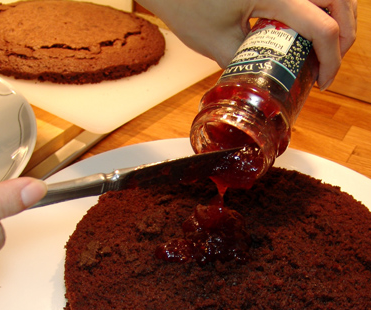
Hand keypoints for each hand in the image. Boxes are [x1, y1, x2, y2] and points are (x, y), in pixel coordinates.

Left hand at [137, 0, 356, 89]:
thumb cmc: (185, 7)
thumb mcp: (217, 44)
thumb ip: (248, 62)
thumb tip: (267, 77)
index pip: (321, 26)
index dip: (331, 58)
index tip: (323, 81)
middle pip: (340, 0)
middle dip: (344, 34)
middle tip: (329, 63)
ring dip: (336, 17)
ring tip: (322, 46)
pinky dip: (317, 8)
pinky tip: (305, 28)